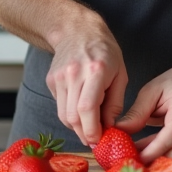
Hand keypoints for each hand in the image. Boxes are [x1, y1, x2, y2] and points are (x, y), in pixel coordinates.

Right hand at [45, 19, 126, 146]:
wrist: (78, 30)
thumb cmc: (105, 52)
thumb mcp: (121, 74)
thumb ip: (116, 103)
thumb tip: (109, 128)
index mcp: (95, 70)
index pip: (87, 108)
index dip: (92, 130)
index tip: (99, 141)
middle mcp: (74, 74)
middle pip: (73, 116)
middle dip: (84, 133)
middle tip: (95, 140)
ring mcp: (59, 77)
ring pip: (63, 115)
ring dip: (76, 127)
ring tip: (89, 126)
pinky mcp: (51, 81)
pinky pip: (59, 107)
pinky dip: (70, 114)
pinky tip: (80, 109)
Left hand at [114, 63, 171, 160]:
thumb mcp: (151, 91)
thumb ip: (137, 112)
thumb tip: (121, 130)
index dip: (155, 148)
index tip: (138, 157)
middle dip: (156, 158)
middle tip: (133, 156)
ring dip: (159, 157)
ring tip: (139, 150)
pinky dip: (165, 154)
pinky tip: (151, 148)